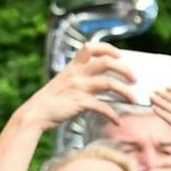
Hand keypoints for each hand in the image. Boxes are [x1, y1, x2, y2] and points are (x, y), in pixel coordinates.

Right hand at [15, 42, 136, 131]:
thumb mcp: (64, 82)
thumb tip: (104, 82)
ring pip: (109, 83)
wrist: (36, 113)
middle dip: (124, 69)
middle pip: (106, 62)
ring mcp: (78, 87)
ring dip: (126, 92)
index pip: (90, 48)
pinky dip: (113, 115)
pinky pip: (103, 107)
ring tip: (134, 100)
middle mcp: (76, 74)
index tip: (120, 54)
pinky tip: (118, 122)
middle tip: (135, 79)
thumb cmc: (52, 100)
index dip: (107, 48)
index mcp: (72, 67)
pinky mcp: (79, 102)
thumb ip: (80, 78)